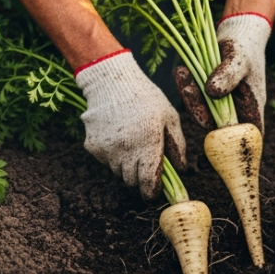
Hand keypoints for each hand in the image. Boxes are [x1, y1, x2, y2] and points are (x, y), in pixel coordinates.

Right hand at [75, 50, 186, 198]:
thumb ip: (178, 145)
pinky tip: (117, 135)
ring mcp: (107, 151)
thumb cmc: (146, 97)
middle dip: (140, 176)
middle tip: (145, 161)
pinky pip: (105, 161)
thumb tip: (182, 169)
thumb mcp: (170, 117)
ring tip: (131, 142)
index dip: (152, 191)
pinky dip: (112, 155)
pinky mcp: (92, 147)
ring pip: (118, 172)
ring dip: (126, 165)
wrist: (111, 82)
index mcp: (148, 144)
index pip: (148, 183)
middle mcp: (126, 151)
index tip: (154, 190)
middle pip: (132, 181)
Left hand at [174, 13, 271, 132]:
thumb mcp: (239, 59)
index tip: (214, 143)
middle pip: (216, 125)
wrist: (237, 32)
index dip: (233, 148)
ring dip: (189, 96)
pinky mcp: (204, 92)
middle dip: (199, 111)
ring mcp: (217, 102)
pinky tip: (180, 70)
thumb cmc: (245, 47)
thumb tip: (212, 92)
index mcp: (250, 108)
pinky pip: (192, 94)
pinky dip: (184, 83)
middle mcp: (233, 110)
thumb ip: (229, 75)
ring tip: (183, 76)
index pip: (245, 136)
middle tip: (188, 91)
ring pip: (201, 109)